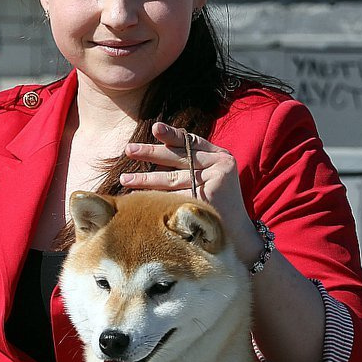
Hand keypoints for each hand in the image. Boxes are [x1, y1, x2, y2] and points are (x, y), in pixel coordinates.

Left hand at [117, 122, 262, 266]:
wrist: (236, 234)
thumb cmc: (218, 204)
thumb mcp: (209, 177)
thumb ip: (191, 163)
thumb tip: (153, 150)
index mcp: (220, 155)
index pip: (191, 141)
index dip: (171, 135)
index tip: (153, 128)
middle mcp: (219, 164)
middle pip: (178, 157)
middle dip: (150, 153)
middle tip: (128, 150)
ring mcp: (215, 180)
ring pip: (172, 178)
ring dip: (146, 178)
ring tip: (125, 178)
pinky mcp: (208, 199)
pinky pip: (174, 197)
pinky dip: (155, 198)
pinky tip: (139, 198)